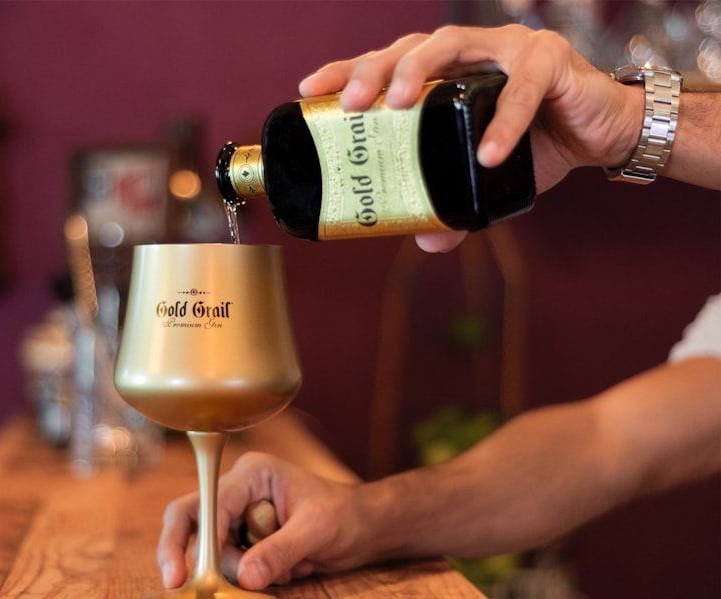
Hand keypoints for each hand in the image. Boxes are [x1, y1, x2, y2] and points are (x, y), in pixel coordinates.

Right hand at [157, 452, 370, 590]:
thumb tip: (245, 577)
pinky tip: (290, 569)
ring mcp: (239, 516)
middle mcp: (238, 491)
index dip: (199, 534)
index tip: (189, 569)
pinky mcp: (244, 539)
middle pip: (191, 518)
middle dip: (184, 550)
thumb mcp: (316, 531)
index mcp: (253, 473)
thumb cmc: (345, 516)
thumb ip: (279, 551)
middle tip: (174, 581)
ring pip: (213, 549)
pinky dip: (255, 576)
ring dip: (243, 570)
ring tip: (291, 568)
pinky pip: (232, 564)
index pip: (211, 502)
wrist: (364, 528)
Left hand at [299, 25, 642, 250]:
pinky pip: (522, 89)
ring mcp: (508, 48)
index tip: (310, 90)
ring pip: (453, 44)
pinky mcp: (551, 59)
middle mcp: (470, 50)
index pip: (388, 63)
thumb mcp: (483, 178)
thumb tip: (427, 242)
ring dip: (420, 71)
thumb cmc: (535, 144)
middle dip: (376, 70)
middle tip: (353, 104)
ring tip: (398, 107)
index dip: (348, 71)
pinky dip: (504, 122)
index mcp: (445, 72)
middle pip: (411, 46)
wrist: (601, 133)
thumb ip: (454, 203)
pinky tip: (487, 154)